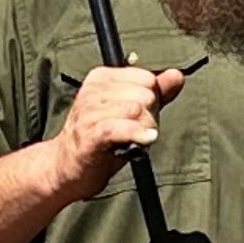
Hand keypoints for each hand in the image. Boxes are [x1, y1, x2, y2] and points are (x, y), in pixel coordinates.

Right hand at [47, 63, 183, 196]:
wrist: (67, 166)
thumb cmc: (100, 140)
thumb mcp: (131, 112)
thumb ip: (156, 92)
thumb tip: (176, 76)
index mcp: (102, 78)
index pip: (146, 78)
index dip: (153, 100)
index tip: (142, 115)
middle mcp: (93, 90)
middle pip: (145, 94)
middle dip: (150, 116)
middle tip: (137, 131)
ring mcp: (89, 111)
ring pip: (137, 110)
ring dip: (144, 129)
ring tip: (133, 140)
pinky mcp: (90, 134)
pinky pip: (122, 127)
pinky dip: (138, 134)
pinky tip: (145, 140)